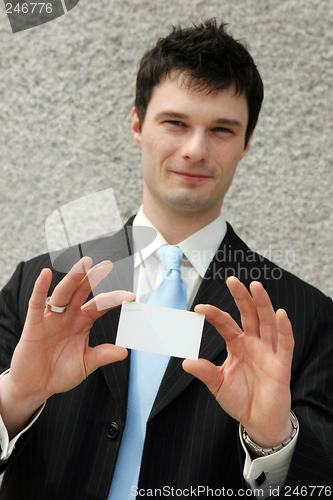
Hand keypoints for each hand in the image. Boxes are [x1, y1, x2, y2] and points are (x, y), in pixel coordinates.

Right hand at [0, 257, 134, 436]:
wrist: (36, 386)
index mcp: (82, 322)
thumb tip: (124, 352)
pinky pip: (36, 304)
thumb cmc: (60, 373)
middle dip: (93, 278)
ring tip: (84, 264)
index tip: (131, 295)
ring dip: (73, 278)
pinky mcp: (34, 324)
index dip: (114, 299)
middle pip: (82, 292)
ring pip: (63, 294)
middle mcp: (68, 316)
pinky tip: (45, 274)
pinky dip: (40, 289)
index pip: (100, 306)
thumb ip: (103, 355)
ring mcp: (51, 318)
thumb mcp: (86, 364)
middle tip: (105, 265)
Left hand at [183, 277, 293, 447]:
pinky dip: (284, 329)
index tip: (199, 308)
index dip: (214, 315)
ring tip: (255, 287)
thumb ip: (205, 371)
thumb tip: (185, 362)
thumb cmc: (240, 399)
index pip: (226, 324)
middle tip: (232, 280)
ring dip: (262, 304)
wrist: (259, 421)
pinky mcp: (281, 364)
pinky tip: (280, 314)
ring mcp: (268, 352)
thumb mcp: (218, 384)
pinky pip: (285, 344)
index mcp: (237, 345)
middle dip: (241, 297)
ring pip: (266, 323)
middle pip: (249, 315)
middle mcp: (253, 344)